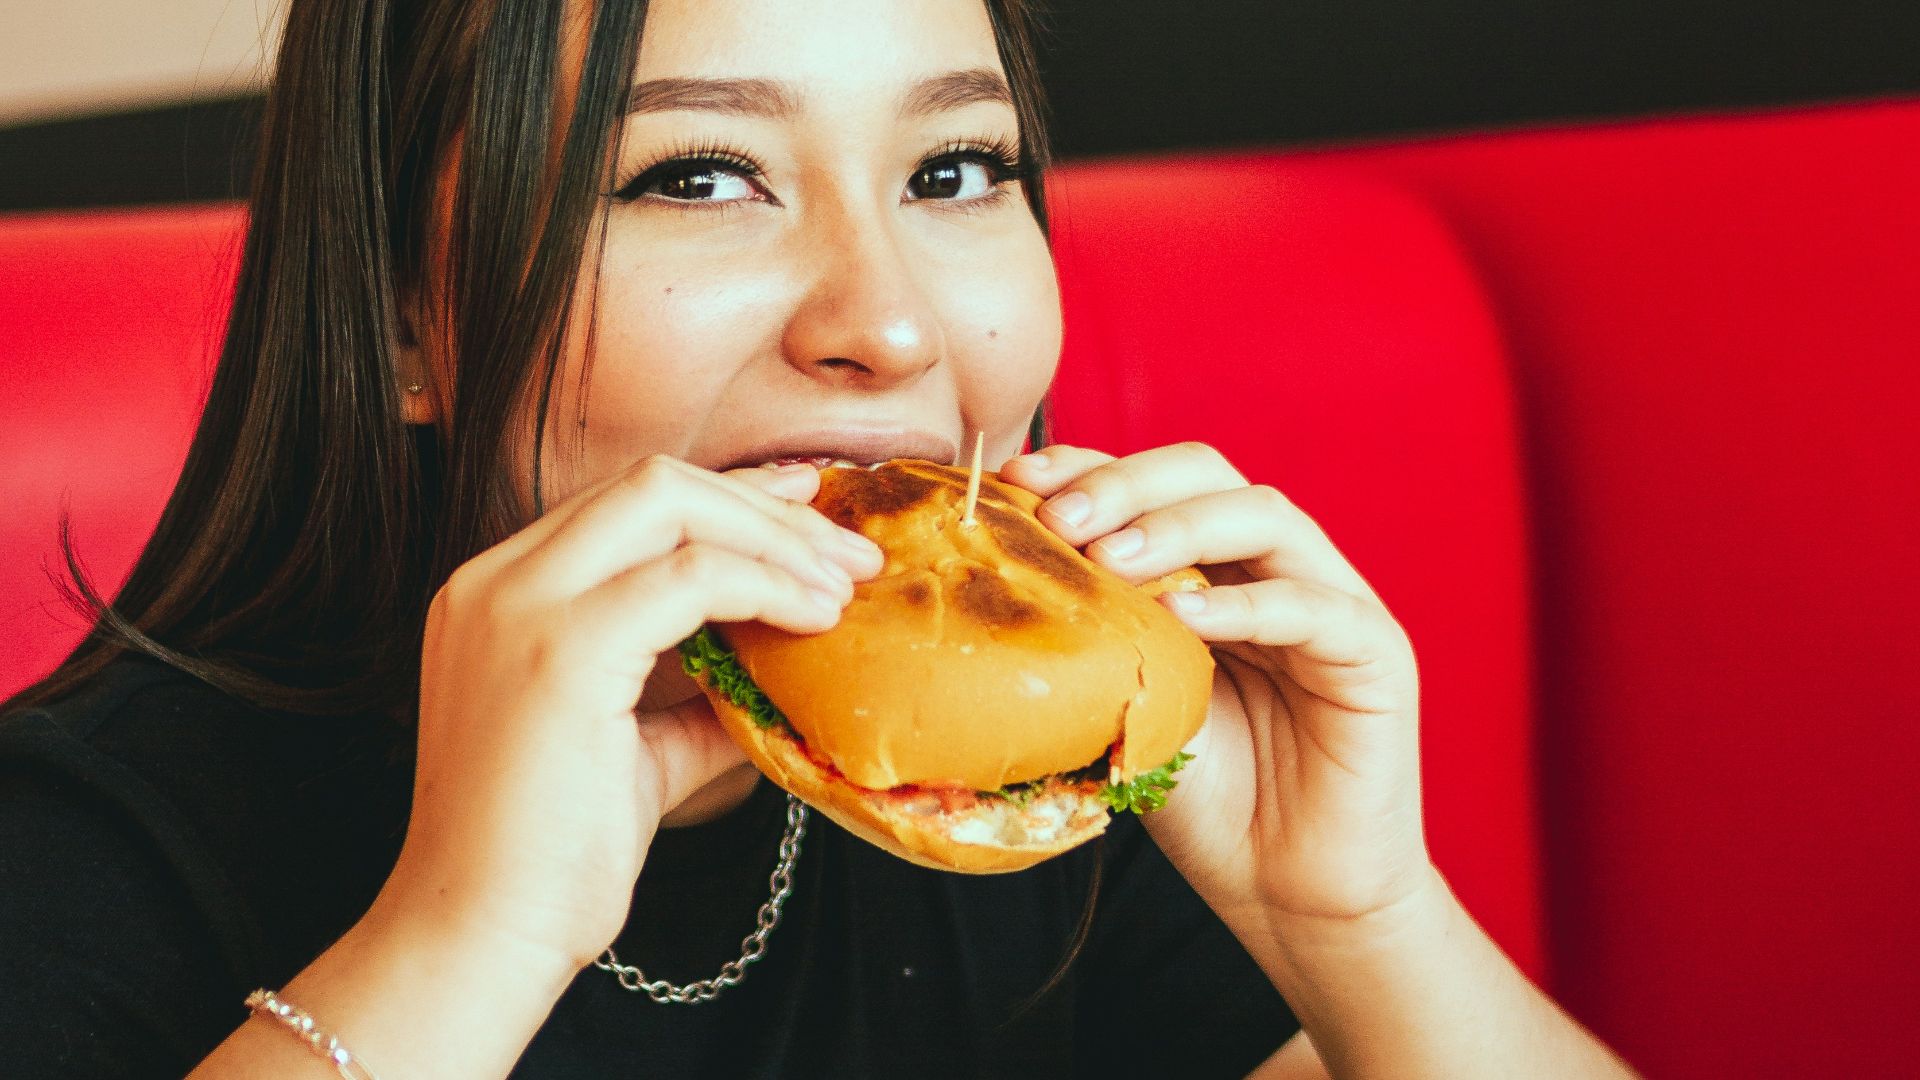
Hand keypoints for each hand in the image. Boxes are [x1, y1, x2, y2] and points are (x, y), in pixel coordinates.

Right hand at [373, 456, 884, 973]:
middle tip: (847, 552)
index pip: (626, 506)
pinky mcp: (562, 647)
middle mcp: (495, 581)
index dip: (728, 499)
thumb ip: (698, 696)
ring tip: (845, 585)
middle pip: (652, 484)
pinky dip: (768, 584)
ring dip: (776, 539)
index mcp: (499, 595)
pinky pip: (693, 575)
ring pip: (670, 504)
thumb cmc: (549, 859)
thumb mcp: (637, 750)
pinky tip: (815, 619)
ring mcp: (518, 604)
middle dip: (765, 506)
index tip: (807, 512)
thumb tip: (781, 670)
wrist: (478, 937)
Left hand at [999, 443, 1431, 940]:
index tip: (1019, 480)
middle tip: (1062, 522)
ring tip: (1109, 559)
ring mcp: (1331, 603)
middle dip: (1126, 484)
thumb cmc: (1208, 801)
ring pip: (1264, 516)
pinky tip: (1182, 616)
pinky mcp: (1375, 654)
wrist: (1288, 894)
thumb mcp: (1132, 703)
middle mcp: (1275, 567)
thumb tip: (1006, 582)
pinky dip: (1243, 604)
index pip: (1154, 483)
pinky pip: (1313, 607)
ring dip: (1176, 526)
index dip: (1090, 467)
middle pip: (1208, 473)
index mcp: (1215, 566)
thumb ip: (1100, 636)